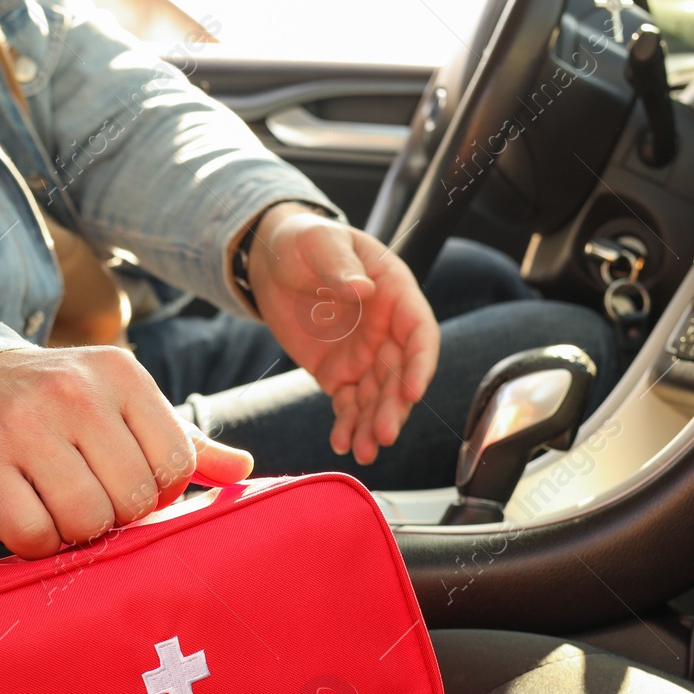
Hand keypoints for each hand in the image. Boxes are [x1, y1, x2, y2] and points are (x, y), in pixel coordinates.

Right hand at [0, 347, 253, 557]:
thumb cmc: (49, 408)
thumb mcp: (116, 406)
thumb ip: (180, 441)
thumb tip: (243, 471)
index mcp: (122, 374)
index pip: (172, 465)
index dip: (153, 494)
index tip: (120, 484)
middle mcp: (76, 391)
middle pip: (131, 500)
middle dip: (112, 517)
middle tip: (83, 499)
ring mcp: (26, 423)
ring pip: (85, 520)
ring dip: (72, 533)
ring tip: (53, 506)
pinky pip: (33, 534)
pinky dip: (34, 543)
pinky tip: (24, 516)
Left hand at [246, 203, 439, 464]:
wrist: (272, 261)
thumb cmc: (303, 241)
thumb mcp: (319, 241)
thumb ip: (340, 263)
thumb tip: (362, 288)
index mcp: (394, 292)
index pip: (419, 333)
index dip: (421, 364)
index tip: (413, 391)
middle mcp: (386, 329)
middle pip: (400, 375)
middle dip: (394, 407)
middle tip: (382, 435)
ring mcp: (364, 355)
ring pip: (377, 397)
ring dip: (373, 425)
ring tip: (363, 452)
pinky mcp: (339, 373)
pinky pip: (349, 404)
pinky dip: (347, 425)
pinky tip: (341, 444)